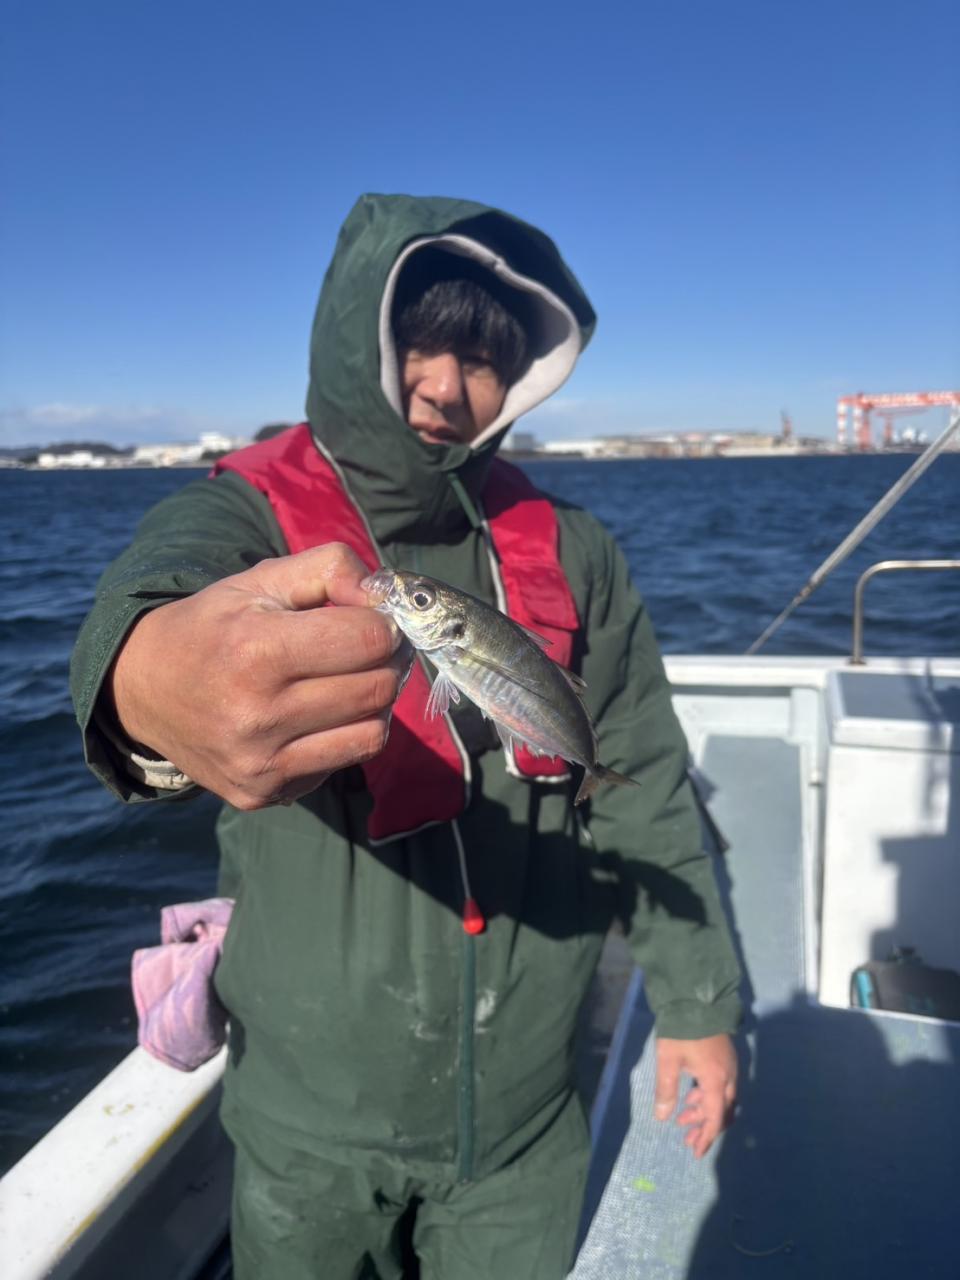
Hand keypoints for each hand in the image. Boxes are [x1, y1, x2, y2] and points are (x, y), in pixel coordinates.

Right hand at [108, 544, 410, 808]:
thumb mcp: (262, 580)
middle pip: (377, 689)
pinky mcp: (262, 793)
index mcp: (257, 649)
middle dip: (387, 663)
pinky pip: (340, 764)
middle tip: (371, 650)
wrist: (143, 690)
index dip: (384, 625)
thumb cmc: (214, 626)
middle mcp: (258, 713)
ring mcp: (260, 762)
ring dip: (374, 705)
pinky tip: (316, 716)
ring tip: (350, 682)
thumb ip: (330, 569)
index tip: (372, 620)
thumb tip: (382, 598)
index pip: (369, 641)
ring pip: (371, 735)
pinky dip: (344, 737)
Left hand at [654, 1034, 736, 1158]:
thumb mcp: (668, 1060)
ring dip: (703, 1110)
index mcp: (716, 1080)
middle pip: (721, 1111)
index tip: (696, 1152)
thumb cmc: (681, 1031)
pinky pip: (721, 1086)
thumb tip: (662, 1117)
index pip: (715, 1118)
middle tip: (685, 1137)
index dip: (705, 1137)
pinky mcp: (725, 1057)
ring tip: (682, 1116)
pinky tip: (691, 1094)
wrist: (696, 998)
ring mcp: (729, 1065)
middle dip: (703, 1126)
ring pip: (721, 1098)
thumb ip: (666, 1089)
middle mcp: (728, 1076)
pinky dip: (707, 1096)